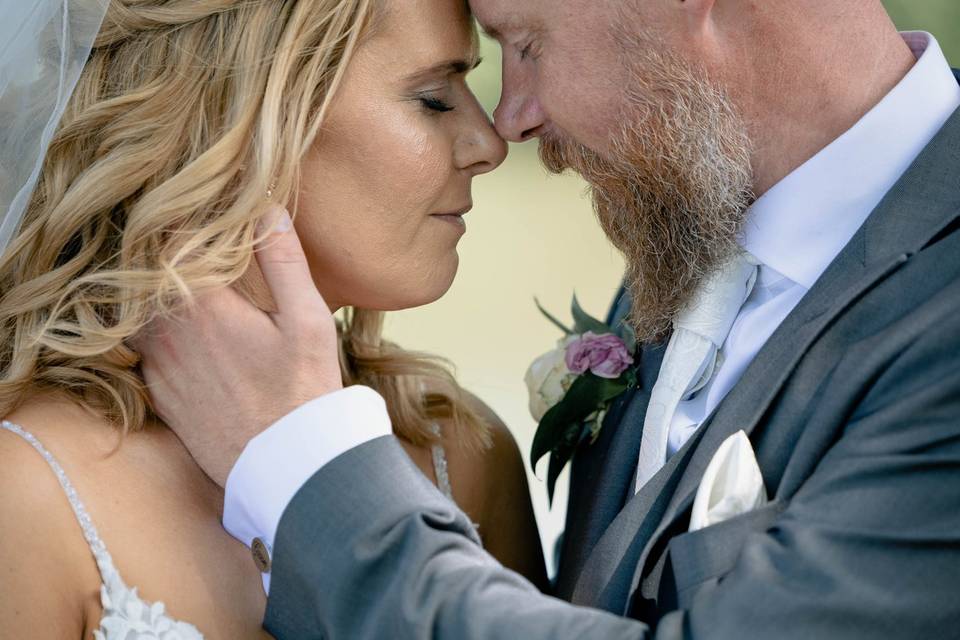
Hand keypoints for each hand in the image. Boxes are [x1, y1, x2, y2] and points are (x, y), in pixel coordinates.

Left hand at [136, 206, 342, 485]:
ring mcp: (159, 366)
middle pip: (144, 276)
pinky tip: (182, 334)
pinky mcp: (160, 395)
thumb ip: (284, 262)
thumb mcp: (309, 321)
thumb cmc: (303, 392)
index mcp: (204, 306)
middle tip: (187, 242)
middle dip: (161, 256)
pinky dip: (153, 332)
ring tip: (183, 285)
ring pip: (136, 312)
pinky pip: (141, 350)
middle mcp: (168, 333)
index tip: (197, 210)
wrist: (286, 467)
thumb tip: (267, 209)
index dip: (181, 221)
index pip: (170, 243)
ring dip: (153, 294)